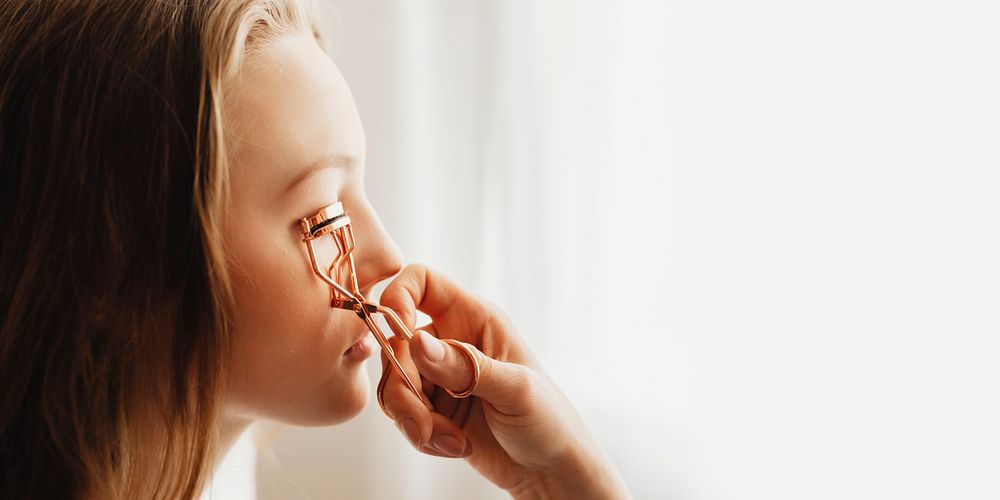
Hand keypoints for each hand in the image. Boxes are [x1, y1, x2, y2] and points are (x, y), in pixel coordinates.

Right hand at [378, 264, 629, 498]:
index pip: (422, 282)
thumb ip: (465, 366)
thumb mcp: (514, 389)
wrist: (550, 470)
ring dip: (413, 419)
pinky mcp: (432, 409)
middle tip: (424, 426)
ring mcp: (439, 376)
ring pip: (393, 384)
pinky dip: (421, 436)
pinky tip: (455, 446)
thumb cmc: (549, 420)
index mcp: (475, 319)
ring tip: (449, 440)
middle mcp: (452, 341)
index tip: (400, 335)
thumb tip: (417, 341)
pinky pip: (402, 415)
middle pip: (397, 345)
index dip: (398, 297)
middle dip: (404, 390)